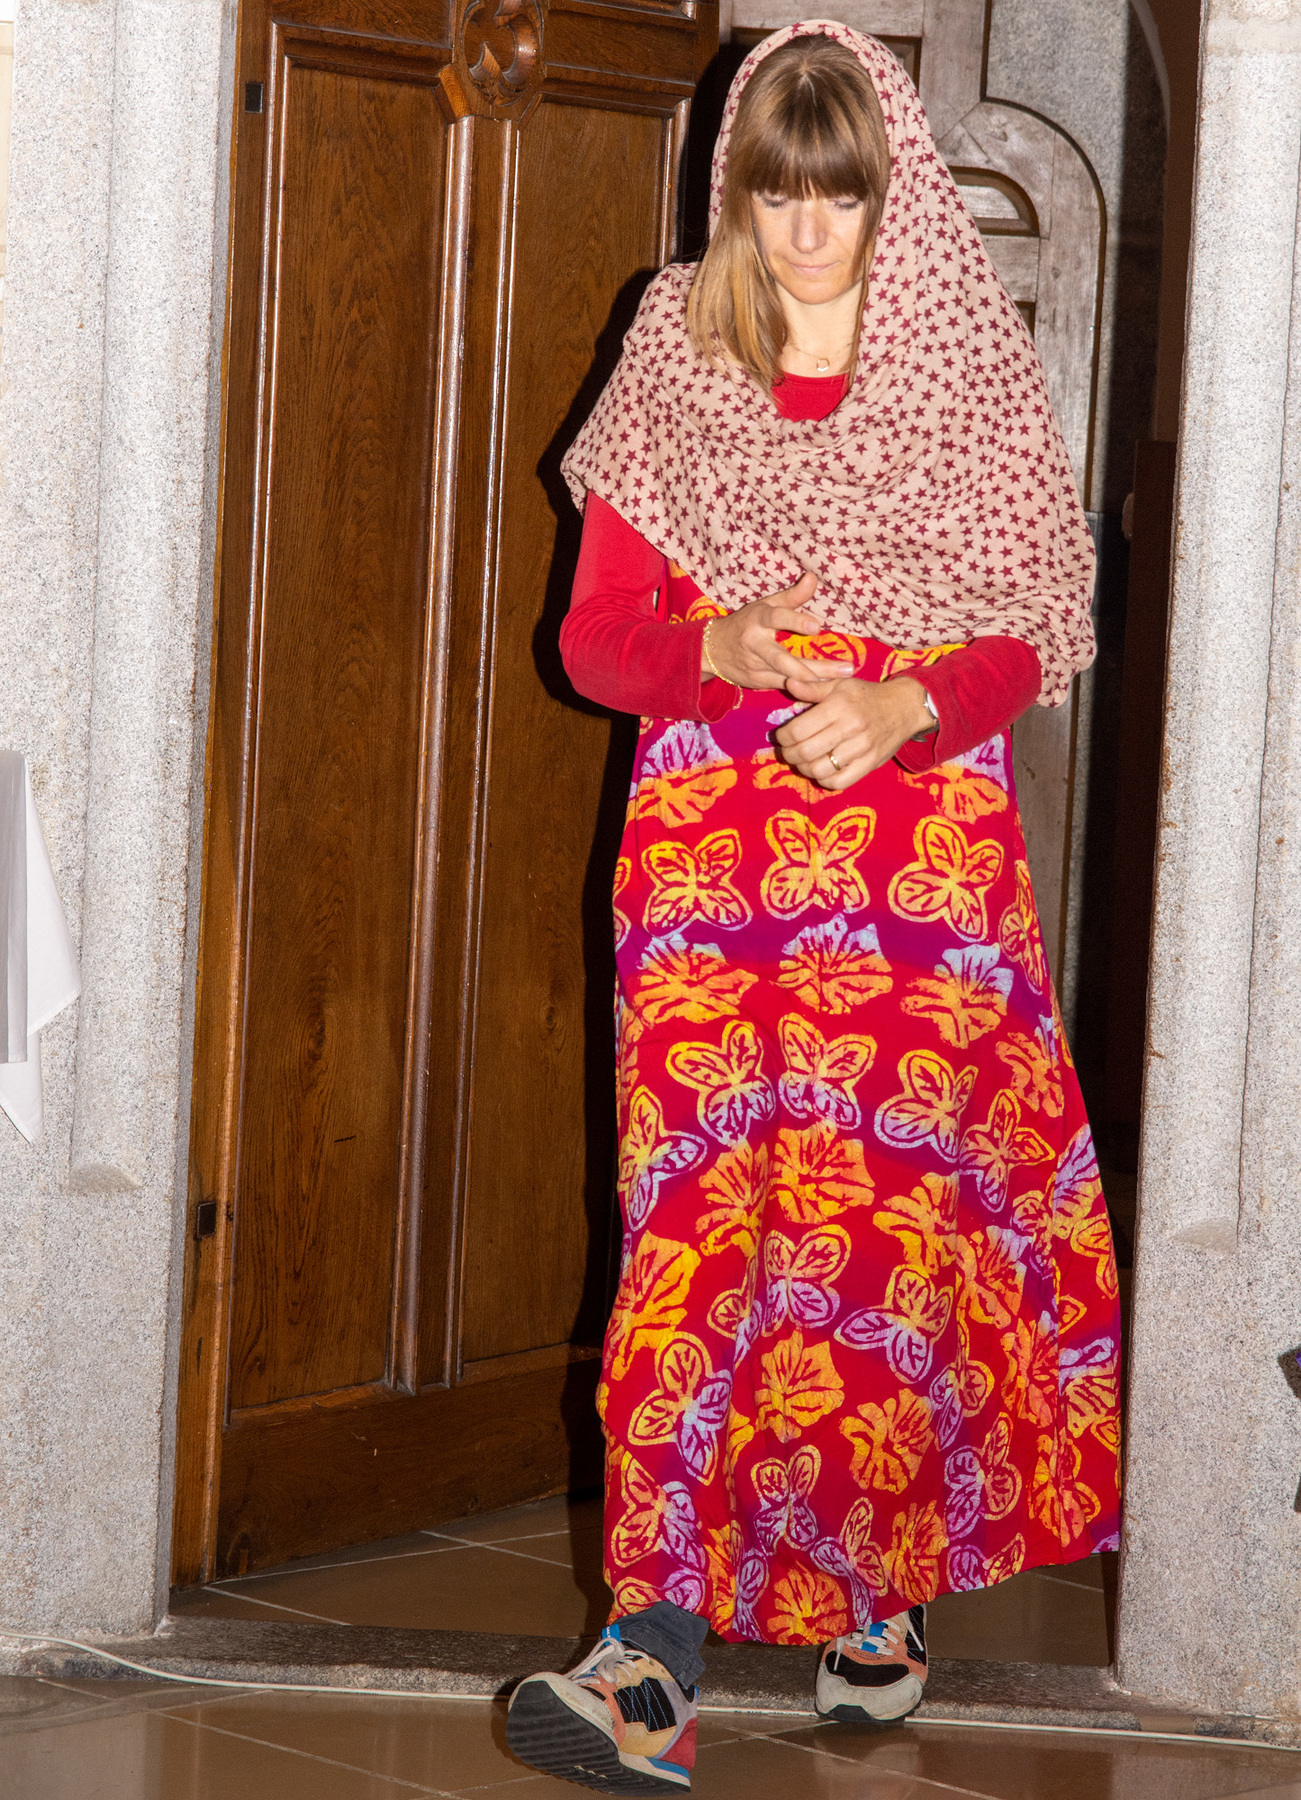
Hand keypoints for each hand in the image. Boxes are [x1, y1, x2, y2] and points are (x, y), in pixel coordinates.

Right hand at [702, 572, 853, 690]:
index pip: (776, 618)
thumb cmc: (746, 623)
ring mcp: (755, 667)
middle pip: (783, 659)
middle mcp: (755, 645)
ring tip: (843, 677)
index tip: (817, 626)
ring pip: (787, 676)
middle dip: (814, 666)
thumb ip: (792, 596)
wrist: (712, 650)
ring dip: (816, 679)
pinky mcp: (758, 682)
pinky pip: (786, 685)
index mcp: (757, 620)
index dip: (795, 622)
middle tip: (844, 667)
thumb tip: (813, 577)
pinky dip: (806, 687)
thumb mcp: (765, 606)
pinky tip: (828, 686)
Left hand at [776, 674, 934, 789]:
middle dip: (789, 754)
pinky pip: (839, 782)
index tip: (781, 736)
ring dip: (804, 768)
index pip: (798, 730)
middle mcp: (850, 728)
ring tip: (803, 761)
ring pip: (819, 770)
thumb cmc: (866, 695)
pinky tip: (821, 770)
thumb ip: (812, 687)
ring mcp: (861, 749)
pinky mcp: (870, 764)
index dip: (783, 737)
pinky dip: (824, 780)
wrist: (904, 707)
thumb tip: (789, 683)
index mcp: (839, 706)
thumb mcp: (840, 685)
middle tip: (788, 751)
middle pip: (805, 752)